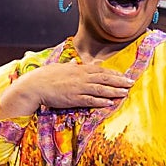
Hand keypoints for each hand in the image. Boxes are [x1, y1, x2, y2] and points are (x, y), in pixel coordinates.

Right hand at [0, 62, 132, 117]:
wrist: (35, 85)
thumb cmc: (46, 76)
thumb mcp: (62, 67)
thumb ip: (73, 66)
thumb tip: (78, 62)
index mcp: (79, 69)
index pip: (101, 70)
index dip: (114, 73)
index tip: (124, 76)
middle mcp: (81, 77)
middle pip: (104, 78)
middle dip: (119, 81)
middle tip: (131, 83)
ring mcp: (78, 88)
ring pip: (101, 89)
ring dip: (114, 91)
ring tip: (125, 93)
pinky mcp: (74, 99)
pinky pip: (90, 100)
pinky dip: (101, 101)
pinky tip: (110, 103)